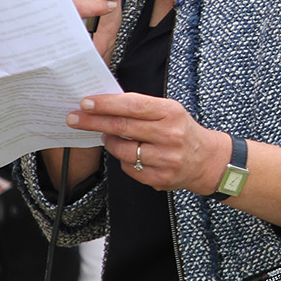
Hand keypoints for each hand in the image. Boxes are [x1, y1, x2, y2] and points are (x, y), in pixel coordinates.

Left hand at [68, 91, 230, 196]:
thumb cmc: (180, 130)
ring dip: (108, 142)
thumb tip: (103, 105)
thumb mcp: (168, 111)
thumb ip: (140, 108)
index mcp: (170, 113)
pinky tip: (126, 153)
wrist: (206, 160)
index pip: (132, 106)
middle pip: (122, 127)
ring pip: (122, 150)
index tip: (85, 102)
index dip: (106, 104)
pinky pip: (129, 168)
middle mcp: (169, 135)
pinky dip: (122, 160)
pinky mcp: (161, 178)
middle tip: (74, 118)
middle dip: (93, 121)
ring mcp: (166, 159)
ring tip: (105, 136)